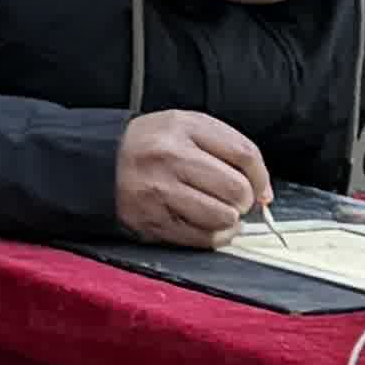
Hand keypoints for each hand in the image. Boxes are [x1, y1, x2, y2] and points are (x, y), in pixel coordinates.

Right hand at [115, 109, 275, 245]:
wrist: (100, 161)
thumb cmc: (151, 145)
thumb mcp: (187, 126)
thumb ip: (230, 148)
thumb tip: (264, 193)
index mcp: (182, 128)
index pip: (244, 155)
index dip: (262, 177)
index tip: (261, 188)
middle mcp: (169, 158)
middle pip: (236, 189)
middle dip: (243, 199)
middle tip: (232, 198)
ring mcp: (158, 191)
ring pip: (222, 217)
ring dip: (228, 219)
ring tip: (217, 210)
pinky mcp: (151, 220)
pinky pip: (202, 238)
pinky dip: (214, 235)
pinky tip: (207, 224)